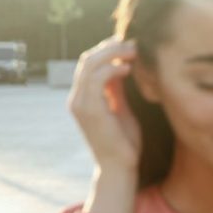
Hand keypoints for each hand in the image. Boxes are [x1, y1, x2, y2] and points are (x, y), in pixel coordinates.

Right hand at [68, 38, 141, 172]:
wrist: (119, 168)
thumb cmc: (124, 142)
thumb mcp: (121, 109)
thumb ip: (117, 90)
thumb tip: (123, 67)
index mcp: (83, 97)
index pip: (88, 63)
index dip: (107, 49)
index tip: (128, 44)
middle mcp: (77, 98)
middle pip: (87, 59)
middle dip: (111, 46)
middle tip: (134, 44)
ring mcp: (80, 103)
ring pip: (90, 64)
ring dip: (113, 53)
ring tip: (135, 52)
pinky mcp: (89, 110)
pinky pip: (97, 79)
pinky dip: (113, 69)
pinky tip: (129, 69)